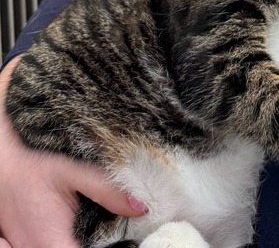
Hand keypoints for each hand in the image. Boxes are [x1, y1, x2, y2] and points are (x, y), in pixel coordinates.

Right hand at [0, 57, 145, 247]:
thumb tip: (141, 207)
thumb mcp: (73, 171)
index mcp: (52, 242)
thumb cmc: (34, 164)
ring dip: (83, 245)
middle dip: (100, 247)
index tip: (127, 241)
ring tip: (104, 233)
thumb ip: (106, 189)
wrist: (1, 162)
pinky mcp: (23, 245)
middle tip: (119, 235)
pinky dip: (69, 243)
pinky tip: (83, 232)